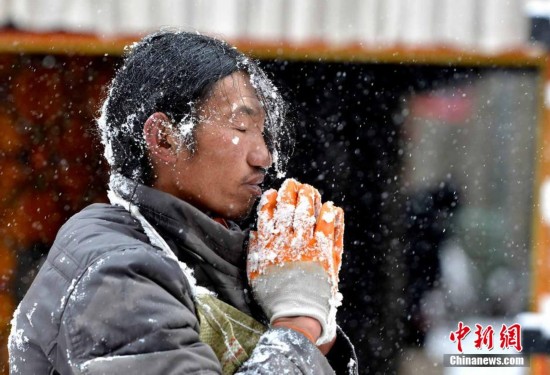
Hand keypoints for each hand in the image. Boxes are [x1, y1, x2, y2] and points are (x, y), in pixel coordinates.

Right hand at [247, 179, 343, 344]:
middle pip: (289, 205)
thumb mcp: (255, 272)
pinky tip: (331, 208)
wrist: (297, 312)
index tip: (274, 193)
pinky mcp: (325, 250)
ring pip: (308, 210)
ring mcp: (308, 243)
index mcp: (268, 243)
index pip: (267, 212)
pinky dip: (331, 214)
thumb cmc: (274, 295)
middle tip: (294, 184)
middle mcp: (287, 239)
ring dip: (309, 197)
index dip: (271, 198)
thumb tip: (255, 233)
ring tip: (310, 190)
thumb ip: (255, 250)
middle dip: (291, 190)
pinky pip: (330, 225)